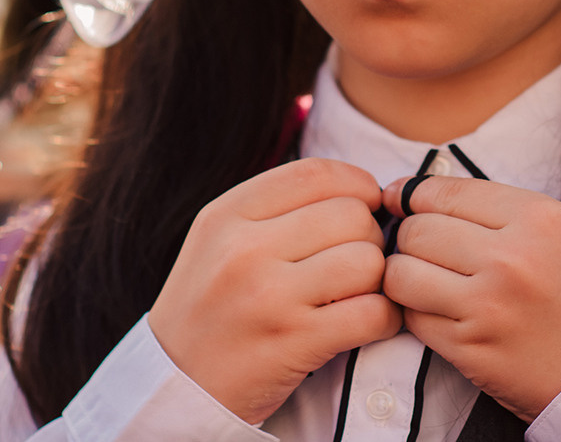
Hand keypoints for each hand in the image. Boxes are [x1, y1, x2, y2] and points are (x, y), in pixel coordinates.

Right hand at [150, 159, 402, 423]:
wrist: (176, 386)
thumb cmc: (209, 309)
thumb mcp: (217, 241)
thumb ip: (273, 209)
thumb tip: (355, 190)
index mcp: (225, 216)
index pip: (314, 173)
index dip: (356, 183)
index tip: (365, 203)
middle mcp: (244, 250)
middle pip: (350, 215)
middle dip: (367, 236)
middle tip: (353, 261)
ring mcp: (269, 297)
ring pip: (367, 261)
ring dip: (376, 279)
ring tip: (355, 292)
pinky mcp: (295, 342)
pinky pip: (373, 312)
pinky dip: (384, 318)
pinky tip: (364, 323)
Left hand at [382, 175, 560, 420]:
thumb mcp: (559, 232)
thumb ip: (495, 209)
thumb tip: (414, 193)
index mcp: (538, 217)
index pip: (445, 190)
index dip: (414, 196)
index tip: (403, 202)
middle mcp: (512, 257)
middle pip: (417, 230)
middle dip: (410, 238)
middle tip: (424, 250)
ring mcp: (488, 305)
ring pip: (402, 273)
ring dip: (404, 276)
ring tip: (425, 280)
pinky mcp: (471, 348)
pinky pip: (413, 318)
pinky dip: (417, 313)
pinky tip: (440, 312)